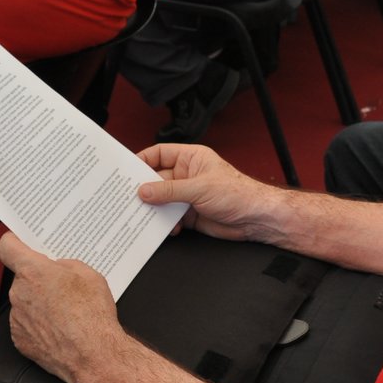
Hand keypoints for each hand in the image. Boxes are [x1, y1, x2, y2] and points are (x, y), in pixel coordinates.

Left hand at [0, 232, 121, 382]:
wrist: (93, 355)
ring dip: (39, 303)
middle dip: (38, 279)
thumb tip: (58, 269)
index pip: (7, 247)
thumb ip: (65, 265)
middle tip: (61, 287)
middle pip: (21, 278)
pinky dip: (39, 325)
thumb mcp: (89, 274)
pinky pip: (26, 324)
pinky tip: (59, 329)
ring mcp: (17, 318)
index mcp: (33, 271)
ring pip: (25, 302)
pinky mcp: (19, 340)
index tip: (17, 242)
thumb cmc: (92, 316)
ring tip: (65, 313)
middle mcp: (19, 293)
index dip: (12, 242)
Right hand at [136, 143, 281, 241]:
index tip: (127, 170)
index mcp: (191, 159)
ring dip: (154, 209)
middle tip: (128, 196)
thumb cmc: (238, 193)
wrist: (255, 218)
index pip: (160, 153)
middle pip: (157, 179)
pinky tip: (166, 228)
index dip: (143, 159)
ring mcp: (188, 196)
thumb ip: (170, 190)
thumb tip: (145, 191)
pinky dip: (165, 224)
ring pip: (162, 201)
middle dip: (145, 189)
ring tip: (142, 215)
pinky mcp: (189, 215)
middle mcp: (187, 176)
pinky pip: (169, 217)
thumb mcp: (199, 188)